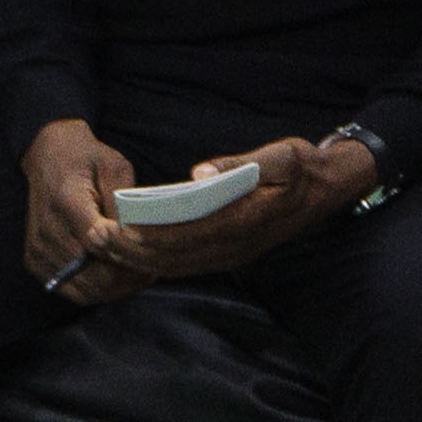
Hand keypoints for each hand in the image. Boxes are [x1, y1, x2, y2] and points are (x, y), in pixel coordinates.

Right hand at [20, 119, 137, 303]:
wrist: (47, 157)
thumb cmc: (86, 160)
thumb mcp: (115, 167)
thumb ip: (124, 202)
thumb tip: (136, 237)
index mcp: (67, 201)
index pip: (98, 243)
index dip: (127, 256)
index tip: (152, 255)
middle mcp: (47, 230)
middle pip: (93, 275)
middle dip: (127, 278)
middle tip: (152, 270)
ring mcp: (38, 248)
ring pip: (85, 290)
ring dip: (115, 289)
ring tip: (137, 276)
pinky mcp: (34, 260)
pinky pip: (72, 290)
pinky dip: (97, 291)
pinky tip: (115, 278)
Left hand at [96, 135, 372, 286]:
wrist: (329, 191)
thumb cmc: (302, 168)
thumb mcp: (282, 156)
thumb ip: (240, 164)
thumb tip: (198, 174)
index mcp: (246, 222)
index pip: (184, 235)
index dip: (144, 235)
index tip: (111, 227)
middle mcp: (236, 246)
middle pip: (173, 256)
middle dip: (130, 251)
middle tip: (93, 240)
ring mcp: (231, 255)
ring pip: (176, 266)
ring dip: (137, 260)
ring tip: (102, 248)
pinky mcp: (227, 255)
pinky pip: (185, 264)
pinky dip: (155, 261)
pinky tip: (129, 252)